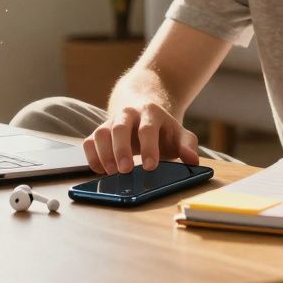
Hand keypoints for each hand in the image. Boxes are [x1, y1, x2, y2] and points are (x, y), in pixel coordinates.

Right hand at [82, 103, 199, 174]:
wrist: (142, 110)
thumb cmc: (162, 129)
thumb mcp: (179, 134)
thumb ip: (188, 145)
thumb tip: (193, 160)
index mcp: (150, 113)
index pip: (148, 129)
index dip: (149, 148)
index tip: (150, 167)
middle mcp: (128, 114)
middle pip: (120, 127)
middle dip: (121, 150)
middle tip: (125, 171)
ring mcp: (111, 122)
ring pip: (101, 133)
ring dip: (104, 153)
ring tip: (111, 172)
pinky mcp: (99, 132)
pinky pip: (89, 141)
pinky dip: (91, 156)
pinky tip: (100, 170)